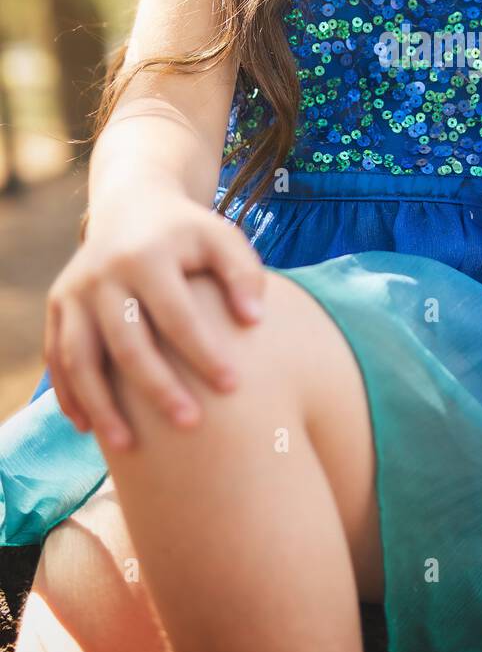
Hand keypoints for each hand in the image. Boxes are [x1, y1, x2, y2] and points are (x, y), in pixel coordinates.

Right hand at [44, 186, 265, 450]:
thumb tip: (254, 321)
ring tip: (129, 447)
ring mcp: (75, 291)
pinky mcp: (59, 305)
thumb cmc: (189, 233)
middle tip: (190, 424)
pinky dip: (70, 395)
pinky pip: (57, 358)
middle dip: (157, 387)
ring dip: (102, 406)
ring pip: (80, 358)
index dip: (204, 352)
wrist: (132, 203)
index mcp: (148, 255)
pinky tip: (92, 429)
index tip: (233, 386)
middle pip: (127, 342)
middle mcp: (104, 273)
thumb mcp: (222, 237)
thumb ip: (244, 273)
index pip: (177, 314)